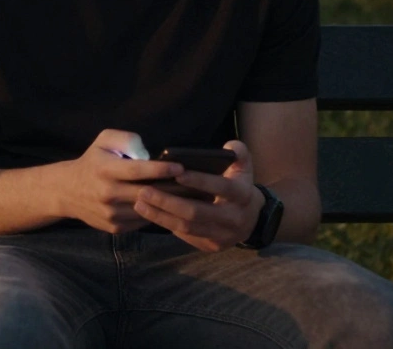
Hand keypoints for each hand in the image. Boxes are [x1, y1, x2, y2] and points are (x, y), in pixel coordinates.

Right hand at [60, 130, 182, 233]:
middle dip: (173, 189)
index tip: (180, 167)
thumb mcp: (104, 141)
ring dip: (168, 205)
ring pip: (148, 210)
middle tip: (195, 186)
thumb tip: (148, 153)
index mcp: (105, 170)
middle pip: (148, 193)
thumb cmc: (93, 162)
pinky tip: (168, 208)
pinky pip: (142, 221)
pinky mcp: (115, 227)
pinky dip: (155, 214)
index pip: (137, 170)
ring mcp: (111, 213)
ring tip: (189, 198)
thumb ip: (126, 139)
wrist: (67, 191)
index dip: (160, 169)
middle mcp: (107, 193)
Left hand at [133, 140, 263, 251]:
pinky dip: (166, 224)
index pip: (221, 187)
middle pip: (196, 212)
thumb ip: (239, 154)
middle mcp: (234, 218)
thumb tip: (229, 146)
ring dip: (161, 215)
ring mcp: (223, 235)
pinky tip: (149, 214)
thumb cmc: (239, 187)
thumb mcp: (244, 169)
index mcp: (243, 195)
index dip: (200, 181)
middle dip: (168, 202)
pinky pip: (186, 236)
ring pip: (187, 227)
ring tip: (139, 203)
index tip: (176, 174)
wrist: (252, 221)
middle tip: (144, 191)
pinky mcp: (212, 246)